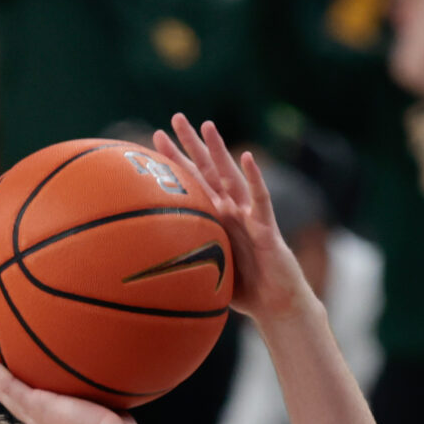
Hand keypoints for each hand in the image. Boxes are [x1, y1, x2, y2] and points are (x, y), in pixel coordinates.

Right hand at [0, 345, 149, 423]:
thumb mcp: (112, 412)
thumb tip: (124, 384)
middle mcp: (40, 418)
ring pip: (3, 388)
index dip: (22, 387)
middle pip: (12, 394)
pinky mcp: (33, 405)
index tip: (16, 373)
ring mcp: (34, 413)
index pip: (33, 401)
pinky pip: (5, 383)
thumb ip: (111, 397)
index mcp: (55, 420)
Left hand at [154, 115, 312, 323]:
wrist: (276, 305)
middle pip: (209, 170)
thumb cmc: (244, 290)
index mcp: (216, 218)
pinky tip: (248, 159)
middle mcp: (231, 210)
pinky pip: (260, 200)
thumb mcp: (207, 272)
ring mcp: (249, 216)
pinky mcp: (267, 228)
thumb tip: (147, 262)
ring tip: (207, 126)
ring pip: (232, 177)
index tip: (155, 138)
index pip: (193, 183)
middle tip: (176, 117)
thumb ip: (186, 259)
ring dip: (219, 151)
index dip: (175, 161)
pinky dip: (255, 179)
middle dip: (192, 144)